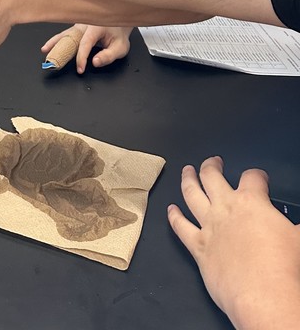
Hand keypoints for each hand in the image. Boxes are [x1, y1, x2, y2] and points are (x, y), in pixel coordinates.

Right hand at [41, 24, 130, 72]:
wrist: (120, 21)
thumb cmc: (119, 34)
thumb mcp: (120, 48)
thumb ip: (109, 56)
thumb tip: (95, 62)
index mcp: (96, 28)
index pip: (85, 44)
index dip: (81, 58)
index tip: (80, 69)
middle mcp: (85, 25)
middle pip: (69, 36)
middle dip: (59, 47)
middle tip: (50, 59)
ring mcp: (79, 26)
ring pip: (65, 34)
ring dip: (54, 42)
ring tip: (45, 50)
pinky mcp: (77, 29)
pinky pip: (66, 35)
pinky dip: (57, 41)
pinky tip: (49, 46)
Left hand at [168, 157, 299, 328]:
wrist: (265, 296)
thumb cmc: (284, 269)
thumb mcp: (299, 238)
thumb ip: (294, 227)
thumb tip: (295, 227)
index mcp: (252, 202)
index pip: (252, 177)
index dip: (256, 174)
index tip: (258, 176)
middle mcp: (226, 209)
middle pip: (212, 176)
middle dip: (211, 165)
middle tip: (212, 161)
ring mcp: (209, 227)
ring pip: (191, 194)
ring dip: (187, 179)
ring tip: (187, 171)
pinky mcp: (199, 249)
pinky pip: (180, 228)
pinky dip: (174, 217)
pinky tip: (171, 210)